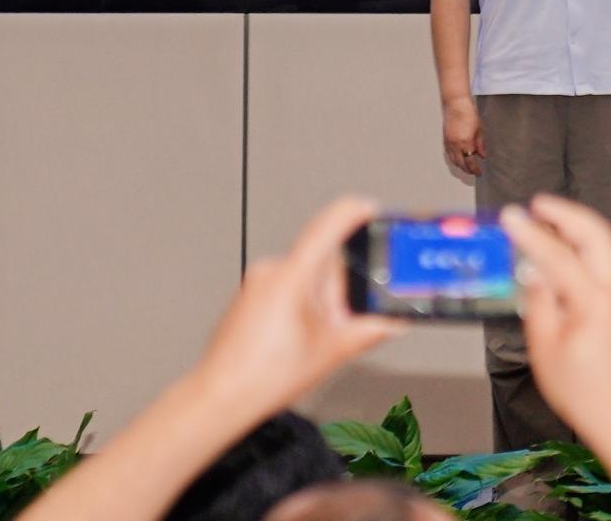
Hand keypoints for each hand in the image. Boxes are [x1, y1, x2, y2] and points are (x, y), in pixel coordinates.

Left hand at [186, 195, 394, 418]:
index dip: (356, 212)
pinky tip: (296, 340)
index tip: (373, 211)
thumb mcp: (331, 352)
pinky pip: (285, 288)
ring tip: (313, 339)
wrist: (219, 398)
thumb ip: (369, 330)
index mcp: (293, 275)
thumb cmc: (261, 377)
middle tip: (343, 321)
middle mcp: (272, 271)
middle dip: (340, 288)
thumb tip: (391, 320)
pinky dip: (300, 305)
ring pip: (304, 277)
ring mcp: (257, 283)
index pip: (330, 223)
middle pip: (322, 261)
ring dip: (319, 301)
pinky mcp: (249, 297)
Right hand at [442, 95, 484, 180]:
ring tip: (467, 167)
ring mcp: (448, 142)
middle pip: (460, 163)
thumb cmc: (468, 113)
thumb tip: (482, 155)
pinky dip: (454, 158)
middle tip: (473, 172)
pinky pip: (449, 153)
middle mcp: (455, 145)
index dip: (474, 169)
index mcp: (465, 142)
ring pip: (453, 160)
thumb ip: (480, 144)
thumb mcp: (479, 129)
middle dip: (467, 170)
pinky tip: (458, 158)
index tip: (479, 173)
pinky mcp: (445, 139)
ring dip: (460, 165)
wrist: (456, 104)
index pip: (470, 162)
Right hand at [499, 196, 610, 449]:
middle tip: (538, 206)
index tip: (511, 217)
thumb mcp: (546, 353)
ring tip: (550, 220)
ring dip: (579, 226)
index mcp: (596, 303)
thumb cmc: (587, 395)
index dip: (531, 233)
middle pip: (594, 232)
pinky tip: (571, 249)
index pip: (558, 255)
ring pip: (607, 242)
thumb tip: (532, 273)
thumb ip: (538, 305)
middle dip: (565, 213)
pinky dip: (590, 245)